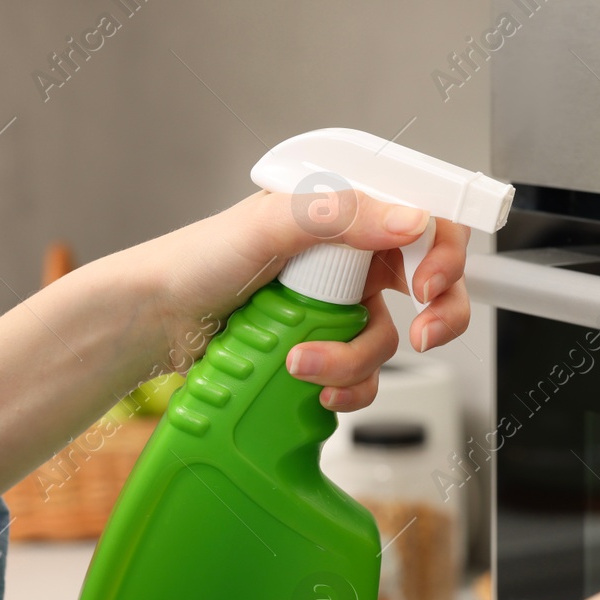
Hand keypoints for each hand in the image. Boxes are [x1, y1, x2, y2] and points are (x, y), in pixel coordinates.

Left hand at [118, 188, 471, 410]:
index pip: (425, 221)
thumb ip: (340, 215)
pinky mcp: (325, 346)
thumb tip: (409, 220)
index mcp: (348, 211)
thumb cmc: (198, 258)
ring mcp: (341, 305)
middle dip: (439, 317)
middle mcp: (352, 256)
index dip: (444, 254)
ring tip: (303, 364)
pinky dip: (347, 387)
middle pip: (434, 284)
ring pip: (391, 339)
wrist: (155, 320)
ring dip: (357, 361)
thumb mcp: (268, 224)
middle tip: (421, 336)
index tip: (427, 286)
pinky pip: (364, 375)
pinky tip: (315, 387)